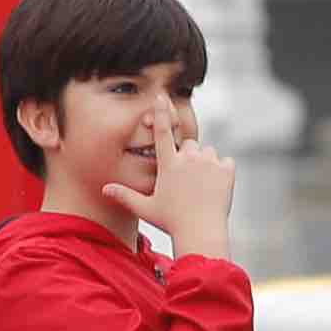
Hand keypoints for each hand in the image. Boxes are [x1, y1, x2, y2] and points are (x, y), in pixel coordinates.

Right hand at [103, 104, 234, 259]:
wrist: (201, 233)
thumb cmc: (171, 222)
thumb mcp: (145, 209)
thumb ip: (125, 196)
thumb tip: (104, 189)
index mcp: (168, 164)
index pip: (161, 131)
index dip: (161, 112)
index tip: (162, 96)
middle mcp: (188, 158)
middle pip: (188, 145)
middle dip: (187, 156)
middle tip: (186, 180)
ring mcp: (209, 162)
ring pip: (208, 152)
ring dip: (205, 163)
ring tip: (201, 186)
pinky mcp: (226, 170)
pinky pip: (226, 162)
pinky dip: (223, 171)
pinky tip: (216, 187)